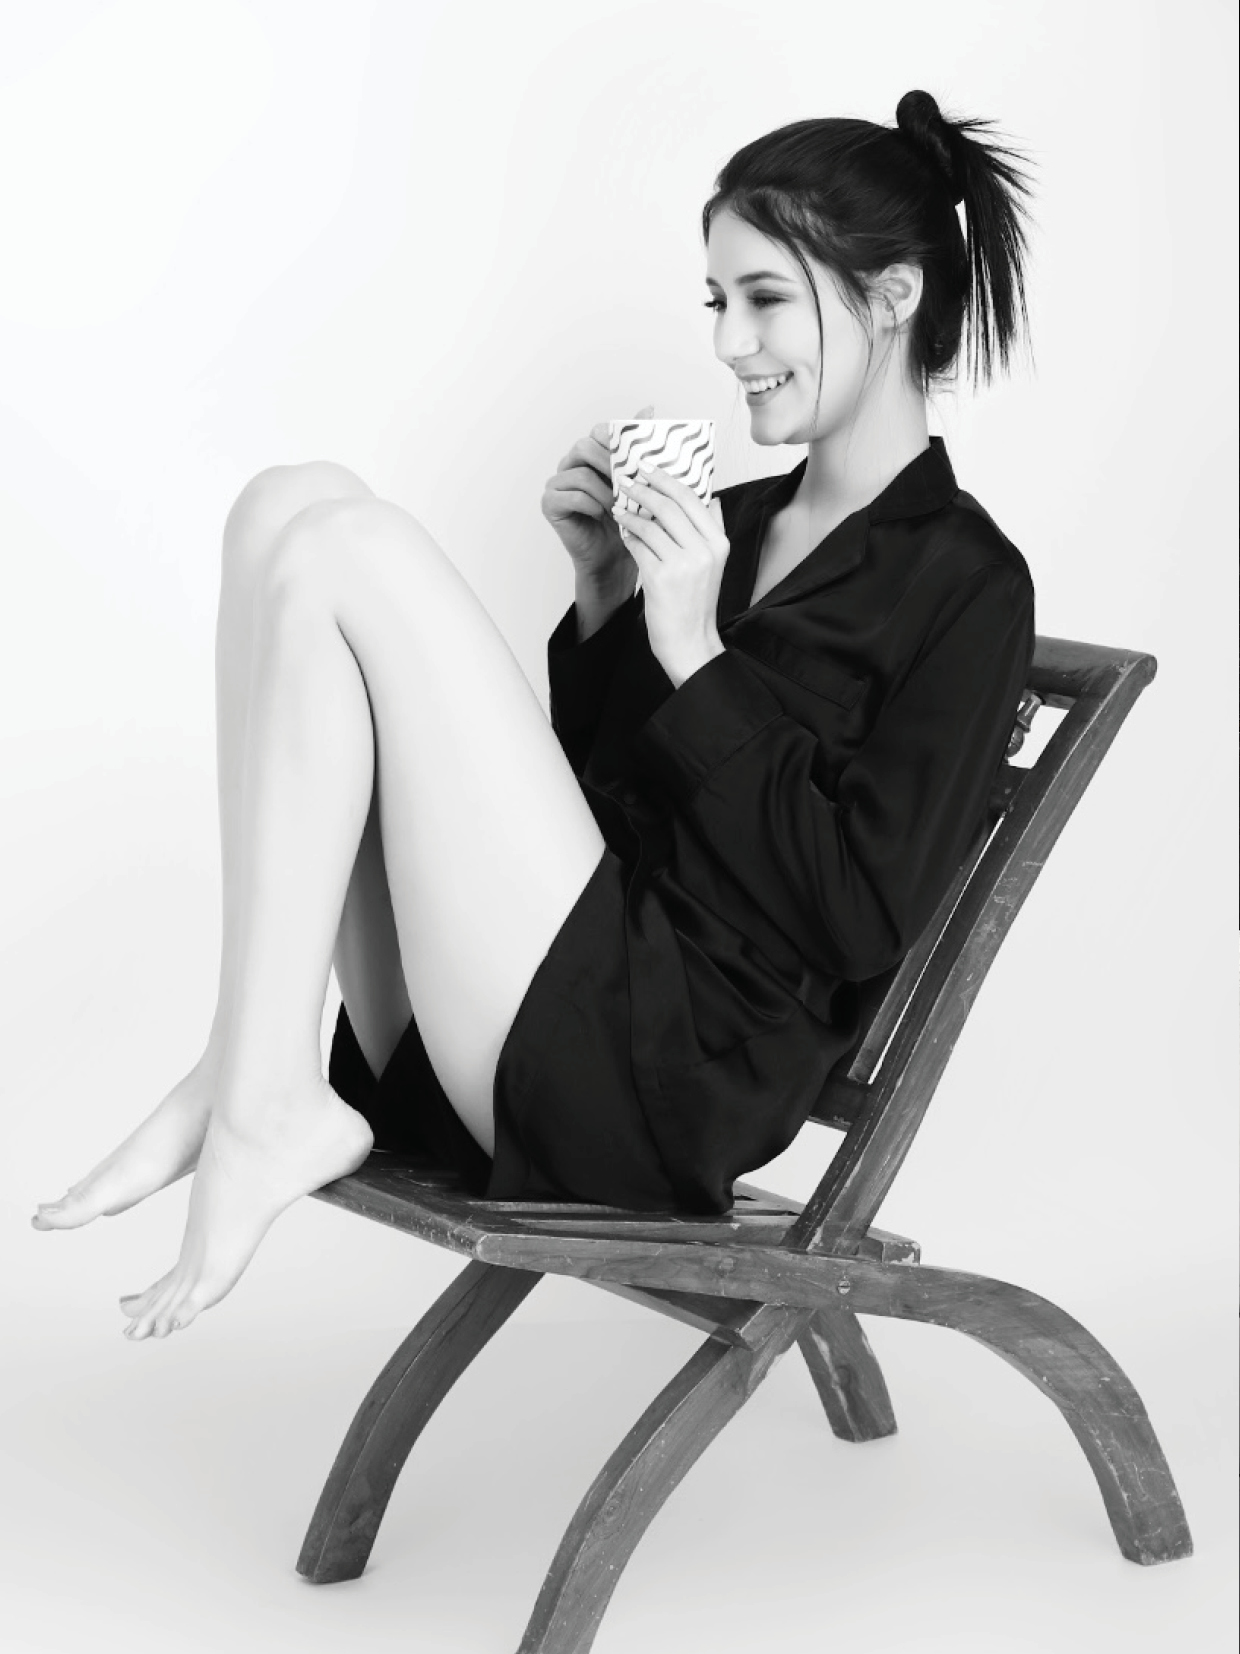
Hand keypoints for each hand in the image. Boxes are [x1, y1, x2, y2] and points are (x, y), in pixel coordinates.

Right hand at [542, 403, 654, 584]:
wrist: (615, 556)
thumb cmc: (628, 518)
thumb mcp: (639, 480)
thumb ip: (638, 445)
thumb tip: (649, 407)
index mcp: (590, 454)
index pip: (598, 431)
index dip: (615, 441)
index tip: (634, 459)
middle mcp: (570, 464)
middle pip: (584, 446)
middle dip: (609, 465)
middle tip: (628, 484)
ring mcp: (557, 483)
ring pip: (580, 473)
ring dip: (605, 491)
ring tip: (619, 506)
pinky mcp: (550, 504)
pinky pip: (570, 495)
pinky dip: (591, 505)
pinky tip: (602, 515)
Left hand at [612, 463, 729, 687]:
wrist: (689, 641)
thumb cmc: (695, 603)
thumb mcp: (714, 564)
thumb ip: (713, 529)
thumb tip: (711, 497)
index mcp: (719, 543)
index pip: (692, 499)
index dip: (667, 480)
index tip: (649, 469)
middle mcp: (704, 551)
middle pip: (669, 506)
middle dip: (644, 489)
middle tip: (627, 481)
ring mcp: (682, 564)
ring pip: (650, 525)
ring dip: (630, 513)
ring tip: (619, 507)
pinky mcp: (660, 577)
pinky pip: (638, 546)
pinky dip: (628, 535)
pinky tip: (622, 531)